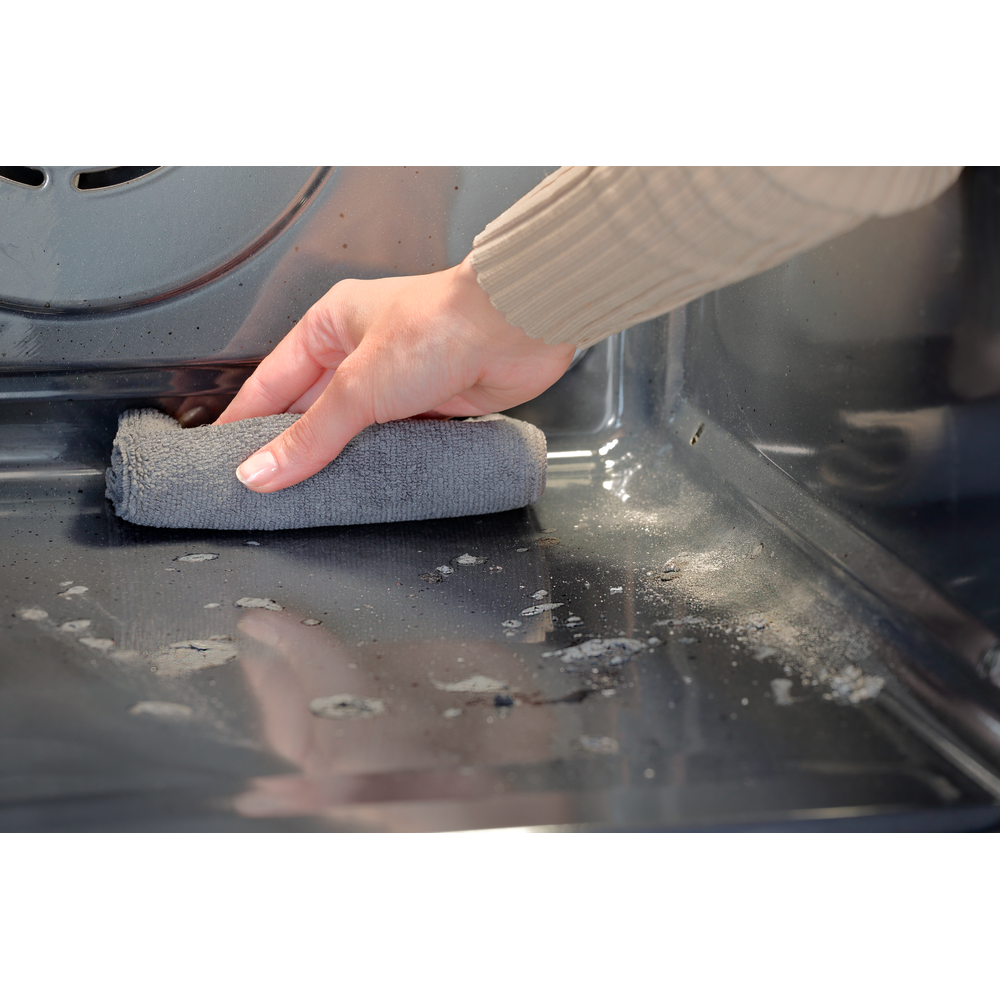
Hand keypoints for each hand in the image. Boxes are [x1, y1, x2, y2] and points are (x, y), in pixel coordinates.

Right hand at [214, 255, 575, 491]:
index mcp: (331, 326)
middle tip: (265, 490)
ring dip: (339, 462)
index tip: (223, 458)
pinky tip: (366, 489)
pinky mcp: (432, 406)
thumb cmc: (445, 322)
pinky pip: (393, 445)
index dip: (244, 422)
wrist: (519, 328)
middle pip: (311, 411)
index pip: (270, 382)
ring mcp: (399, 381)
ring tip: (310, 500)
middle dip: (292, 449)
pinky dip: (380, 466)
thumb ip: (311, 435)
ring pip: (354, 432)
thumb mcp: (360, 384)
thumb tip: (263, 470)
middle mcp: (362, 351)